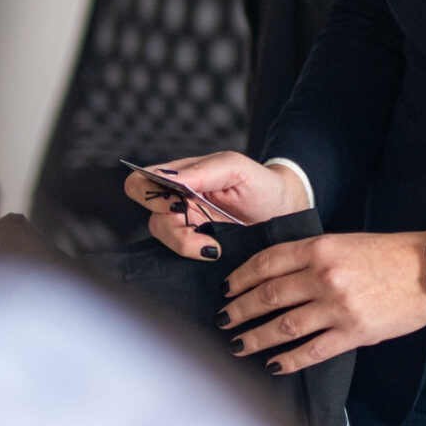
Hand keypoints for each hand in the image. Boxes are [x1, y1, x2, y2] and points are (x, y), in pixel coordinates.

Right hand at [122, 152, 304, 262]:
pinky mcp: (196, 248)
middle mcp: (177, 201)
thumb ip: (201, 171)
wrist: (283, 213)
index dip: (150, 194)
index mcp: (181, 177)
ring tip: (214, 246)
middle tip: (196, 225)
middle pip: (150, 215)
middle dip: (171, 225)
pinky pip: (177, 256)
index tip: (177, 203)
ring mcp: (186, 226)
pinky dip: (193, 255)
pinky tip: (213, 253)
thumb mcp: (235, 169)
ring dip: (185, 243)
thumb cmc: (260, 184)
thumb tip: (166, 178)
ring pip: (162, 238)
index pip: (141, 182)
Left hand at [219, 231, 425, 374]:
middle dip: (238, 311)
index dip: (240, 278)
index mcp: (321, 248)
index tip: (227, 289)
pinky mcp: (354, 332)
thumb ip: (311, 256)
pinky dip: (288, 360)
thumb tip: (275, 275)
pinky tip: (274, 364)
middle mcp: (324, 276)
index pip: (266, 263)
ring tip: (239, 345)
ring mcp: (338, 307)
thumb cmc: (390, 254)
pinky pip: (312, 351)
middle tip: (224, 320)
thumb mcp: (345, 242)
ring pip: (282, 327)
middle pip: (267, 296)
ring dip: (255, 338)